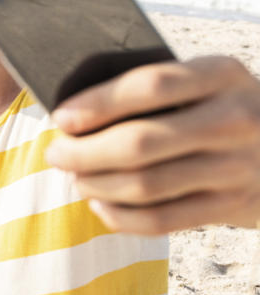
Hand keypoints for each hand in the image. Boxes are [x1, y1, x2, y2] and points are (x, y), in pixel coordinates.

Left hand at [47, 56, 259, 233]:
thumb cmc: (219, 106)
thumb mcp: (203, 82)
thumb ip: (154, 88)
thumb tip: (74, 110)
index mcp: (221, 74)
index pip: (150, 86)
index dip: (98, 103)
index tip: (60, 117)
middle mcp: (236, 118)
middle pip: (140, 143)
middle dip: (84, 152)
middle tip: (55, 154)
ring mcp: (238, 166)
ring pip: (146, 185)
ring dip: (97, 185)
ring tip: (75, 178)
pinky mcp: (235, 206)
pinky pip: (163, 220)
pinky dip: (121, 216)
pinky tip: (100, 204)